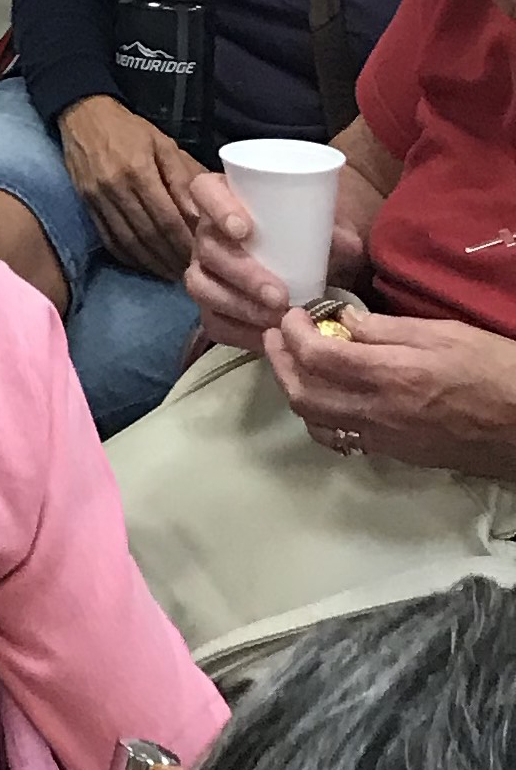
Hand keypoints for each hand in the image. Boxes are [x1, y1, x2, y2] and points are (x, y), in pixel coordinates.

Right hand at [58, 93, 200, 280]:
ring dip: (153, 262)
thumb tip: (205, 214)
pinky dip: (130, 257)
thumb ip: (184, 179)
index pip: (166, 218)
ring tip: (174, 273)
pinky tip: (146, 264)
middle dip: (173, 257)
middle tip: (194, 271)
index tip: (205, 256)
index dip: (186, 242)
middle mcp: (115, 188)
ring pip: (129, 242)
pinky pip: (109, 239)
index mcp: (138, 171)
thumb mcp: (164, 145)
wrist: (83, 116)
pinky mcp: (86, 206)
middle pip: (149, 234)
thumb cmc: (130, 130)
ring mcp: (97, 200)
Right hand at [185, 170, 361, 348]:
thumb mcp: (324, 226)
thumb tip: (347, 245)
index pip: (204, 190)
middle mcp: (207, 233)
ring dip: (239, 305)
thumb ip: (336, 231)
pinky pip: (212, 320)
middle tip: (279, 295)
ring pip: (202, 286)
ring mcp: (203, 269)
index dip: (217, 207)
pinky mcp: (210, 305)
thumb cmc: (307, 235)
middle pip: (208, 248)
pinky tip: (269, 336)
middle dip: (242, 274)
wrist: (304, 271)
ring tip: (277, 318)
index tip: (244, 229)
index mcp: (226, 198)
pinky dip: (239, 331)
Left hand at [266, 303, 515, 476]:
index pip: (316, 357)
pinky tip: (324, 397)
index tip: (293, 315)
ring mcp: (386, 439)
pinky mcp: (396, 454)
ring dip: (293, 389)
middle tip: (276, 336)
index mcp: (391, 376)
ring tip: (293, 363)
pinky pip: (341, 439)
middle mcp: (379, 412)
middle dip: (279, 361)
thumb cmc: (494, 370)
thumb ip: (385, 328)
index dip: (292, 333)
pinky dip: (319, 417)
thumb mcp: (443, 332)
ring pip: (316, 421)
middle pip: (303, 394)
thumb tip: (342, 321)